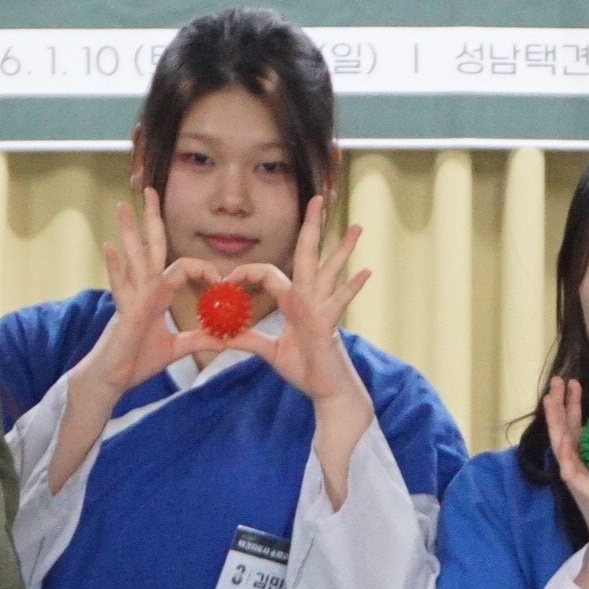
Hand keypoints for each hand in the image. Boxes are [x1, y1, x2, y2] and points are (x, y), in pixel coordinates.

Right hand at [79, 188, 229, 398]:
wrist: (111, 379)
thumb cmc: (136, 362)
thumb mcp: (175, 349)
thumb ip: (197, 340)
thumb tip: (222, 340)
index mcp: (155, 295)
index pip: (180, 268)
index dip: (202, 269)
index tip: (219, 278)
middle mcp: (142, 290)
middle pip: (149, 247)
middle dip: (150, 218)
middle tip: (149, 188)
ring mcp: (131, 299)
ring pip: (133, 258)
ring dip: (128, 231)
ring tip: (122, 205)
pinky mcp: (126, 314)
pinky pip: (122, 287)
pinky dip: (115, 267)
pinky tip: (108, 247)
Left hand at [230, 194, 374, 405]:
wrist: (327, 390)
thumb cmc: (304, 369)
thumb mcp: (268, 352)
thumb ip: (248, 340)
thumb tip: (222, 335)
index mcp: (292, 301)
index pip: (268, 274)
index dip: (246, 273)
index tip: (226, 279)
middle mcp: (308, 298)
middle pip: (307, 254)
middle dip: (311, 226)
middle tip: (318, 198)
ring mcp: (321, 309)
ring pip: (329, 271)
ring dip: (342, 248)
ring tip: (357, 226)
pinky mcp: (328, 324)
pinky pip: (338, 302)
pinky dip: (352, 288)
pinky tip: (366, 272)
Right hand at [540, 378, 588, 588]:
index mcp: (585, 464)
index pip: (577, 429)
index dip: (573, 406)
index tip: (575, 385)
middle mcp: (575, 467)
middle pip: (563, 428)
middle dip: (559, 403)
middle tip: (559, 379)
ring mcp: (573, 476)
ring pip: (560, 439)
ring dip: (555, 416)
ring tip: (553, 394)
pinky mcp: (577, 486)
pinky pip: (568, 460)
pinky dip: (564, 444)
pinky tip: (562, 429)